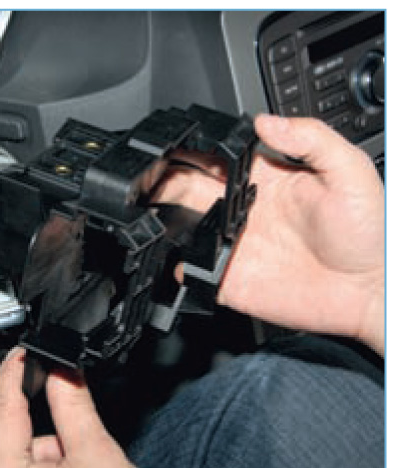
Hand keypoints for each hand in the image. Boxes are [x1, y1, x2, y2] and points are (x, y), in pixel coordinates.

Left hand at [0, 348, 146, 467]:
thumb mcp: (96, 452)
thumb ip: (73, 404)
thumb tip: (62, 370)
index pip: (2, 408)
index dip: (13, 371)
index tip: (23, 351)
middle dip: (15, 401)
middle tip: (38, 376)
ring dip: (29, 437)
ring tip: (70, 446)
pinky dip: (30, 460)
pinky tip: (62, 466)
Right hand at [154, 115, 383, 355]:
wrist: (372, 291)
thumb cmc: (370, 233)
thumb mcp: (349, 172)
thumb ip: (311, 140)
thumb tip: (267, 121)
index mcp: (266, 179)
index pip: (217, 157)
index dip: (192, 148)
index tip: (174, 143)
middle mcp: (244, 210)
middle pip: (188, 189)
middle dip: (164, 179)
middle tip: (149, 176)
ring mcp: (234, 245)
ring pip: (183, 226)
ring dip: (163, 217)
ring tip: (149, 209)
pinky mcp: (231, 279)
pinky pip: (194, 271)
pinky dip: (179, 265)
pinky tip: (176, 256)